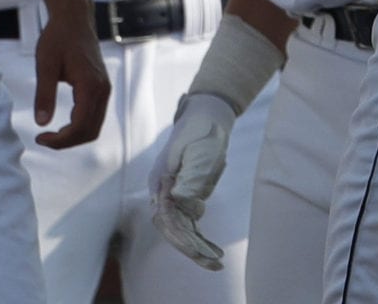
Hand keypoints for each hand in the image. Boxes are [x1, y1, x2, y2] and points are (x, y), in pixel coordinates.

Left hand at [31, 4, 109, 149]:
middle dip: (67, 142)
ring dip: (74, 136)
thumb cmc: (58, 37)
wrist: (74, 18)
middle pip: (90, 131)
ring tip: (51, 134)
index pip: (80, 126)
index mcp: (90, 85)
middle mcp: (102, 89)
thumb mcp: (45, 65)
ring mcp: (104, 88)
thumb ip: (44, 94)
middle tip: (43, 139)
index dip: (60, 140)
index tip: (39, 137)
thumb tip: (41, 123)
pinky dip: (80, 126)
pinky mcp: (101, 87)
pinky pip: (95, 116)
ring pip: (94, 126)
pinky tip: (63, 124)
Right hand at [150, 92, 239, 270]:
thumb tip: (181, 202)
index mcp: (161, 180)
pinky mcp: (182, 193)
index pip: (166, 217)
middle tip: (214, 262)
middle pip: (171, 227)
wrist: (206, 115)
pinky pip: (187, 220)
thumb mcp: (201, 152)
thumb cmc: (204, 130)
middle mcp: (162, 189)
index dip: (182, 237)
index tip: (199, 249)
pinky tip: (212, 248)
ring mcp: (171, 193)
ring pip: (179, 227)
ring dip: (195, 245)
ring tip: (216, 261)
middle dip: (190, 247)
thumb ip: (191, 177)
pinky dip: (198, 235)